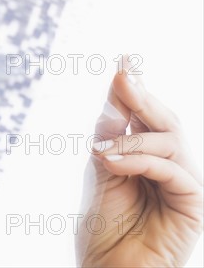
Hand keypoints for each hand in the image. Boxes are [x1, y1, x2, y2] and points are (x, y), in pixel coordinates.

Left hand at [77, 58, 202, 266]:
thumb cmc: (104, 231)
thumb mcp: (101, 177)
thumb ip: (110, 142)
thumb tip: (113, 102)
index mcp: (145, 159)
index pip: (143, 118)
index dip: (134, 90)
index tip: (124, 63)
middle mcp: (167, 167)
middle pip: (164, 122)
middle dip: (142, 97)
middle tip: (124, 77)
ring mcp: (182, 185)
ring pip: (171, 140)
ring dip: (133, 137)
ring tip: (100, 148)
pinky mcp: (192, 204)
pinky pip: (173, 170)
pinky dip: (141, 160)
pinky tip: (112, 161)